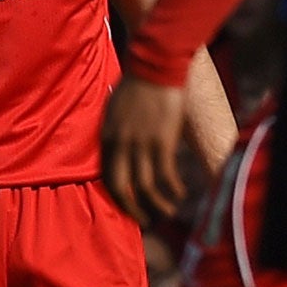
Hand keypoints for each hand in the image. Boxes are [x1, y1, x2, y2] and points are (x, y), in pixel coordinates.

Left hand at [101, 73, 188, 224]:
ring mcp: (140, 144)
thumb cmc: (135, 84)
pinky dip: (173, 188)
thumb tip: (116, 145)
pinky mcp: (161, 141)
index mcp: (106, 137)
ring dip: (157, 204)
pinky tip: (180, 193)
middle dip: (131, 208)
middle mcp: (120, 144)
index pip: (106, 174)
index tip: (127, 204)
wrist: (154, 66)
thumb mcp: (113, 109)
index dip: (117, 194)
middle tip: (143, 220)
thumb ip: (114, 130)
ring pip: (144, 186)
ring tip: (167, 212)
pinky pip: (166, 174)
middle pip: (120, 186)